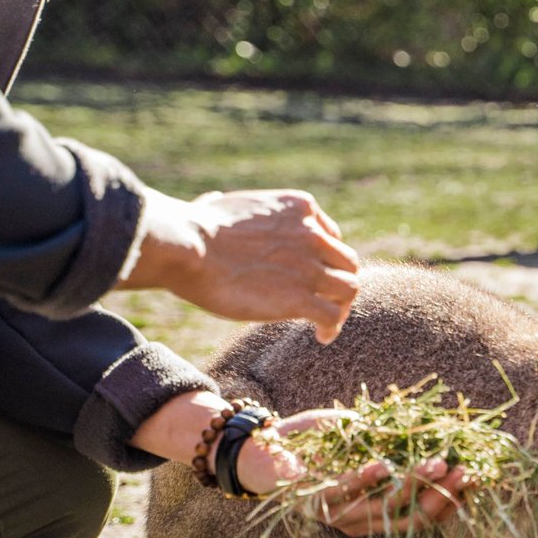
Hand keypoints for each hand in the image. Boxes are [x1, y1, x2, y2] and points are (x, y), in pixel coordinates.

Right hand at [120, 188, 361, 342]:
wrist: (188, 247)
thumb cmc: (191, 228)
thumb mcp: (220, 203)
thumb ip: (227, 205)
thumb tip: (211, 200)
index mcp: (299, 208)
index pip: (330, 236)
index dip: (325, 259)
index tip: (313, 275)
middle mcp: (312, 233)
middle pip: (347, 263)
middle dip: (338, 283)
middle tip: (324, 301)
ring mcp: (309, 266)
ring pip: (349, 288)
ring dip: (341, 307)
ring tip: (325, 323)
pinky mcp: (300, 297)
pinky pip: (333, 316)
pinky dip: (332, 328)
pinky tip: (321, 336)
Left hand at [131, 395, 467, 535]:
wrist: (257, 444)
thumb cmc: (315, 441)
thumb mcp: (364, 438)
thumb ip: (396, 441)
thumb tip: (443, 430)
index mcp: (373, 513)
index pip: (422, 516)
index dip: (451, 500)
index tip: (476, 478)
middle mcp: (356, 522)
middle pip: (409, 519)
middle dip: (440, 495)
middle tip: (463, 472)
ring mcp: (333, 514)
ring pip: (382, 509)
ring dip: (412, 486)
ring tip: (437, 463)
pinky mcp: (309, 499)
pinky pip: (343, 490)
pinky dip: (366, 478)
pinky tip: (387, 463)